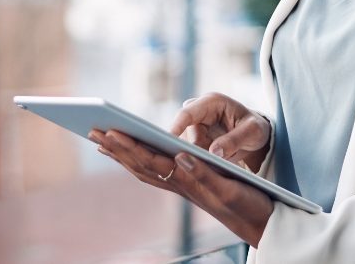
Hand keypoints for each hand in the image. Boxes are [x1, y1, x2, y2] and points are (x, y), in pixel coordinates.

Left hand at [87, 128, 273, 246]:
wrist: (262, 223)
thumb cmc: (250, 204)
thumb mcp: (231, 187)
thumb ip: (205, 173)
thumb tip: (179, 155)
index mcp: (188, 182)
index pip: (151, 161)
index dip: (129, 146)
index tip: (109, 131)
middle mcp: (180, 185)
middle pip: (140, 165)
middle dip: (116, 147)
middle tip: (91, 130)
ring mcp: (183, 187)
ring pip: (145, 169)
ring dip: (122, 154)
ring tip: (103, 140)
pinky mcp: (190, 186)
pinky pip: (156, 172)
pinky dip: (139, 160)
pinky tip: (133, 154)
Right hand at [171, 92, 271, 172]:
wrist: (255, 135)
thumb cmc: (255, 128)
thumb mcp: (253, 132)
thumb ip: (234, 140)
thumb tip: (213, 152)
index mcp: (211, 103)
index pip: (187, 113)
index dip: (176, 127)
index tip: (168, 141)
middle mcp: (198, 113)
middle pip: (183, 134)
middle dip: (190, 150)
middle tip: (201, 165)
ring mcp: (195, 127)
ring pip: (186, 147)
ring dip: (197, 158)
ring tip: (216, 166)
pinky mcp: (194, 140)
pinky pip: (190, 153)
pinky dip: (198, 161)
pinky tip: (211, 169)